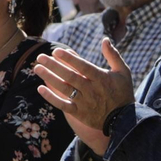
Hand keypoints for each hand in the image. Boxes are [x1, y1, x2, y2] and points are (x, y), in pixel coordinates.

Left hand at [34, 40, 135, 154]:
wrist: (124, 120)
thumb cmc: (122, 93)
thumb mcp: (123, 72)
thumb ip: (113, 55)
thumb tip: (105, 39)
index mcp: (101, 78)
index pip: (83, 66)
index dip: (69, 59)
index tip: (56, 51)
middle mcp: (91, 90)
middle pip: (70, 76)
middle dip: (54, 66)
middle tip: (40, 57)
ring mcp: (84, 102)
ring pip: (64, 89)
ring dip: (49, 78)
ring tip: (37, 68)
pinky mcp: (79, 113)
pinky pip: (63, 105)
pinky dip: (51, 97)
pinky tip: (40, 89)